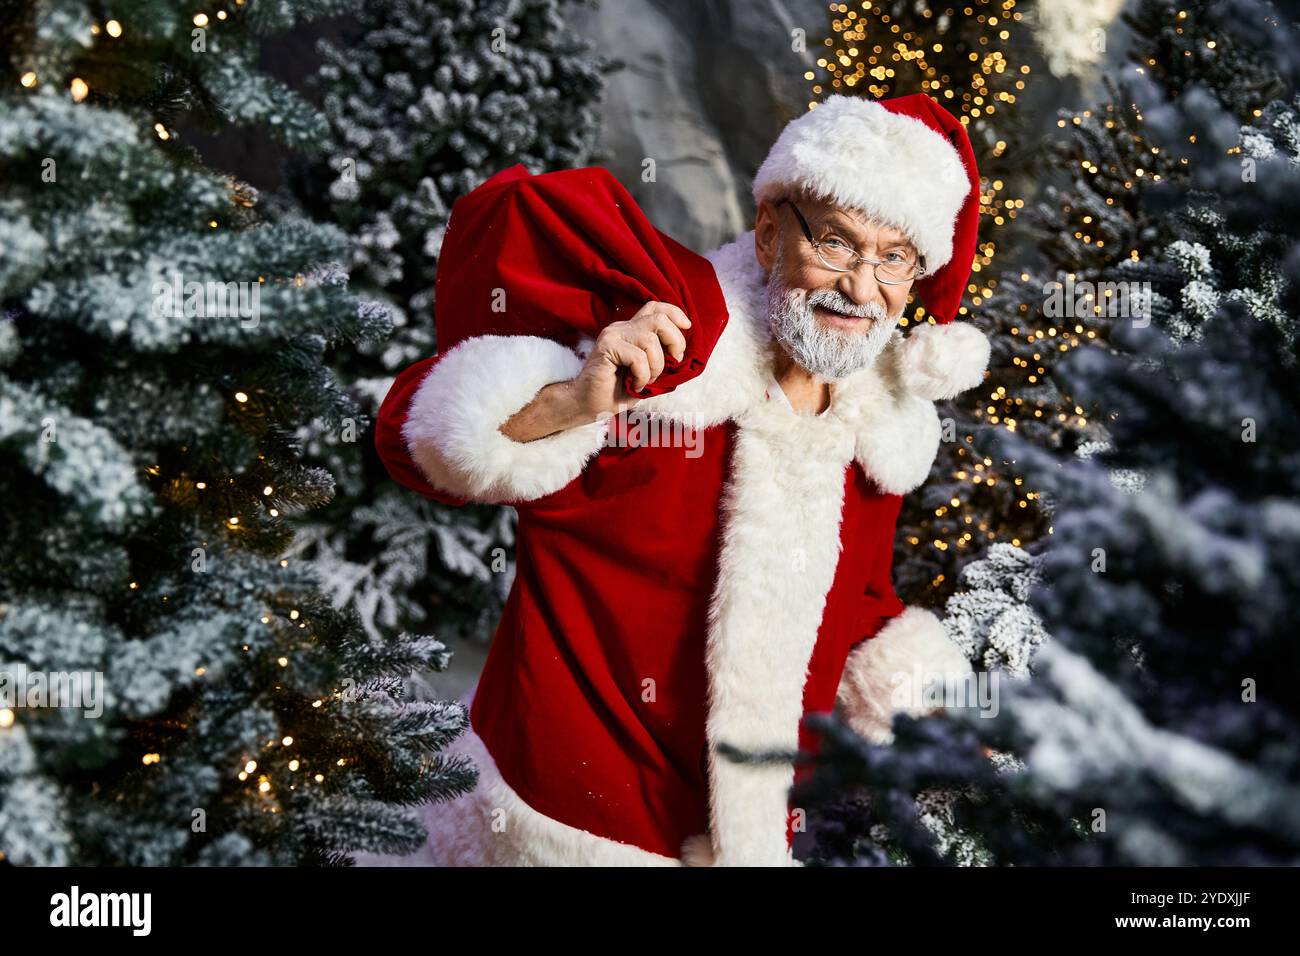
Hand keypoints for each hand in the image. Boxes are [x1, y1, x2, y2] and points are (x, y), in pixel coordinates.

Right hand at [569, 301, 691, 417]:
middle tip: (672, 363)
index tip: (687, 327)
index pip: (655, 307)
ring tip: (646, 380)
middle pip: (659, 319)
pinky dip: (643, 375)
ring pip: (650, 340)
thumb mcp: (647, 374)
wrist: (587, 405)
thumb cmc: (616, 392)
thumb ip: (661, 360)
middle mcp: (622, 328)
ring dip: (656, 366)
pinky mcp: (606, 347)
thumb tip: (682, 355)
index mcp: (631, 330)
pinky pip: (637, 357)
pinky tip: (635, 385)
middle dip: (675, 342)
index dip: (675, 313)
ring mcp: (613, 335)